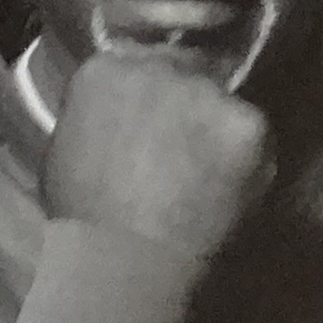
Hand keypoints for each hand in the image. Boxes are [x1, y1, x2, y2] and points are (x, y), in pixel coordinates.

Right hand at [42, 50, 277, 284]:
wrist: (123, 257)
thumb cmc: (82, 218)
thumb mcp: (67, 149)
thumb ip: (99, 117)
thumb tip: (119, 120)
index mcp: (106, 68)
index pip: (141, 64)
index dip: (152, 98)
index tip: (151, 127)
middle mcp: (160, 65)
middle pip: (187, 76)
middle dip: (187, 109)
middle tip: (182, 155)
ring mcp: (208, 92)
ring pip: (224, 107)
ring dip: (218, 135)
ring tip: (206, 183)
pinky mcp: (248, 123)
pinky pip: (254, 139)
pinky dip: (247, 164)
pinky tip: (226, 194)